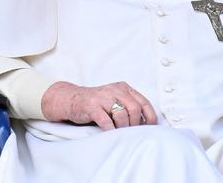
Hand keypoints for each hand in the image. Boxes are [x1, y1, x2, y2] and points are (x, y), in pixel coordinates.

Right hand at [41, 81, 157, 129]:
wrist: (71, 99)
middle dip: (136, 124)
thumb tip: (147, 124)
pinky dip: (111, 130)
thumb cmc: (97, 104)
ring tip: (120, 132)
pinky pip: (106, 121)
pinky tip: (110, 134)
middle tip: (132, 132)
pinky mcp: (92, 106)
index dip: (150, 116)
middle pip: (134, 108)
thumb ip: (129, 106)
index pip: (143, 102)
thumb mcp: (115, 99)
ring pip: (121, 114)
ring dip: (123, 128)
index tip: (151, 128)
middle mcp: (114, 90)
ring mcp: (102, 97)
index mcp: (123, 88)